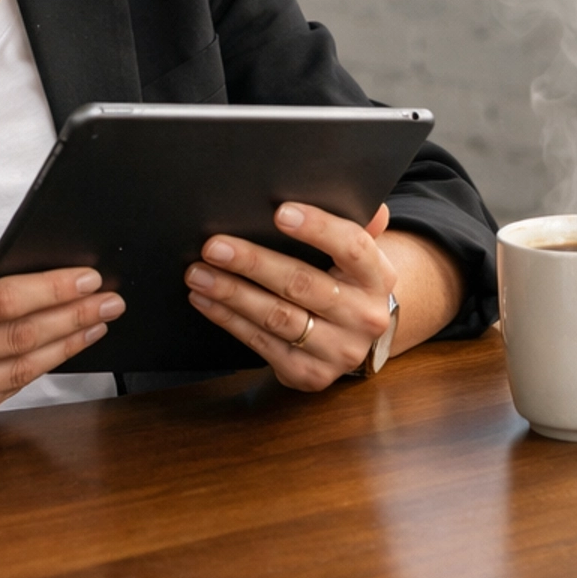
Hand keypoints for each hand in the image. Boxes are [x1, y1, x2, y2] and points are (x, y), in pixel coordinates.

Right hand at [0, 238, 124, 430]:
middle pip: (18, 338)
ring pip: (19, 370)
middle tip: (110, 300)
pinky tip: (61, 348)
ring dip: (66, 345)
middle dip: (72, 316)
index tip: (86, 278)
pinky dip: (38, 369)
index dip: (50, 290)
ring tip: (97, 323)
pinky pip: (5, 392)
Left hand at [184, 203, 397, 391]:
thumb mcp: (356, 254)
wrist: (354, 337)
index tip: (280, 212)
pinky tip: (206, 300)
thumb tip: (369, 203)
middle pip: (303, 284)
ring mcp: (338, 351)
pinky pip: (262, 343)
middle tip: (214, 247)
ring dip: (231, 293)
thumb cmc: (345, 281)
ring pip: (277, 317)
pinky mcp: (309, 373)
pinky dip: (229, 319)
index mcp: (378, 277)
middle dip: (253, 263)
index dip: (318, 228)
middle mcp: (364, 317)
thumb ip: (358, 224)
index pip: (353, 247)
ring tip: (198, 273)